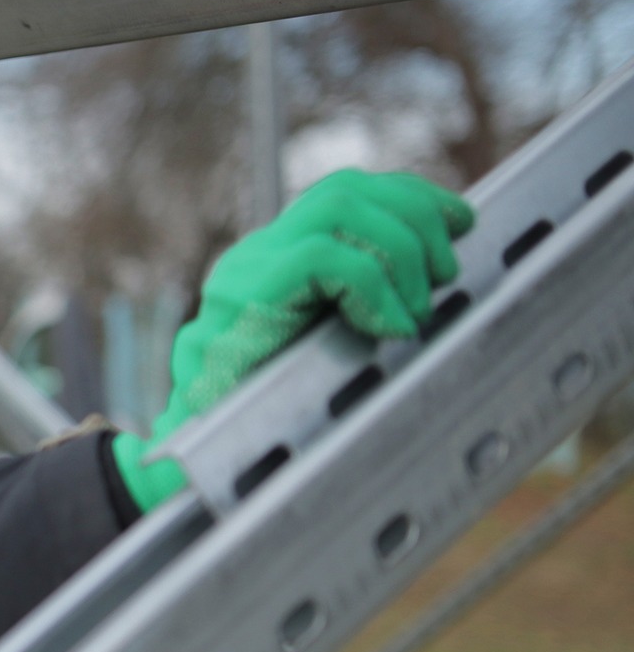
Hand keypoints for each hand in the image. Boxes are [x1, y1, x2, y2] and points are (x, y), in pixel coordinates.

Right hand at [111, 169, 474, 512]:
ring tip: (415, 308)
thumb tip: (433, 285)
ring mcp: (244, 274)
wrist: (192, 461)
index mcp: (276, 262)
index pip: (345, 195)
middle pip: (346, 189)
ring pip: (337, 209)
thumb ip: (359, 310)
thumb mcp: (323, 350)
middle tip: (445, 275)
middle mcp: (255, 256)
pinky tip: (388, 325)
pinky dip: (372, 286)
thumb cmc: (262, 419)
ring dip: (399, 251)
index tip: (460, 223)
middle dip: (416, 217)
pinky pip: (321, 258)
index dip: (411, 198)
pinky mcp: (243, 300)